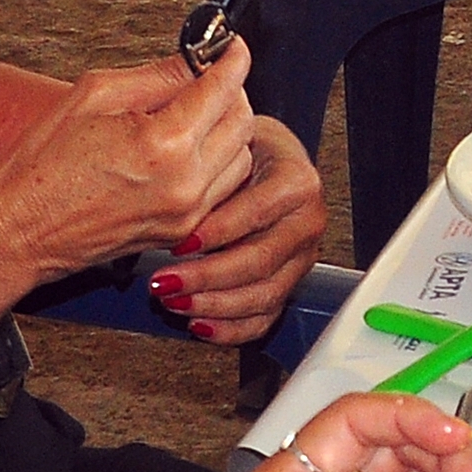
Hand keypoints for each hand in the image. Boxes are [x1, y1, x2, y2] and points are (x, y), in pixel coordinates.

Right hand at [0, 37, 259, 279]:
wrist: (20, 230)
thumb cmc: (43, 164)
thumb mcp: (94, 96)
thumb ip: (156, 76)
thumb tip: (195, 58)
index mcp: (163, 144)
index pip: (223, 88)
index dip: (232, 57)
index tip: (231, 45)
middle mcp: (185, 182)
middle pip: (243, 121)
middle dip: (231, 91)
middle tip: (206, 77)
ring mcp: (187, 212)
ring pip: (241, 157)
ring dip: (227, 129)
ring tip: (192, 116)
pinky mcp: (182, 231)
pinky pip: (223, 188)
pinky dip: (217, 163)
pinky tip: (185, 151)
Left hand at [153, 109, 325, 343]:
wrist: (265, 160)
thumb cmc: (243, 151)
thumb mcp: (230, 143)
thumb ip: (211, 167)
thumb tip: (170, 197)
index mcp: (297, 182)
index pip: (256, 213)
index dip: (215, 233)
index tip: (177, 242)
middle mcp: (307, 222)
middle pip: (260, 261)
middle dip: (206, 277)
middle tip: (165, 281)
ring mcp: (302, 257)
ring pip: (264, 295)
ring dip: (213, 305)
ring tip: (174, 301)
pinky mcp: (291, 282)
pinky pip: (266, 317)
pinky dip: (232, 328)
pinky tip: (201, 324)